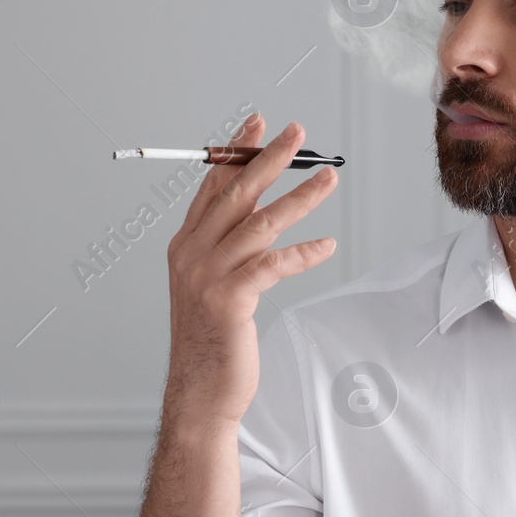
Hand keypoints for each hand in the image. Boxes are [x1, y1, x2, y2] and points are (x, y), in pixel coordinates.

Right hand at [163, 113, 338, 428]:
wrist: (200, 391)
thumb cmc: (212, 339)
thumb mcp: (212, 283)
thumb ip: (229, 247)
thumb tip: (258, 214)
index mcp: (185, 244)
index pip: (212, 185)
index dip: (235, 152)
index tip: (258, 125)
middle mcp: (192, 254)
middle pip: (236, 194)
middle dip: (268, 158)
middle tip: (298, 133)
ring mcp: (208, 276)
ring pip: (261, 224)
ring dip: (300, 197)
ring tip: (330, 177)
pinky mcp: (230, 301)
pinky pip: (273, 265)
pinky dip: (304, 253)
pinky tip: (328, 245)